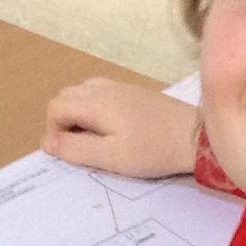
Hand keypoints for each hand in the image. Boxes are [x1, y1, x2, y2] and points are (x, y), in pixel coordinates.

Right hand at [42, 78, 201, 178]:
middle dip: (63, 121)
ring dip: (79, 113)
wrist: (197, 137)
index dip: (53, 131)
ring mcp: (121, 88)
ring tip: (94, 139)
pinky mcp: (136, 93)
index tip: (68, 153)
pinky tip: (113, 129)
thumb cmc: (152, 150)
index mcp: (95, 102)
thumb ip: (76, 148)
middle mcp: (104, 89)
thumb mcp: (111, 157)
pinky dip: (95, 108)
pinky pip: (102, 93)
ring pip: (84, 92)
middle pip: (67, 96)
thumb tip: (47, 143)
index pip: (55, 107)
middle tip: (79, 147)